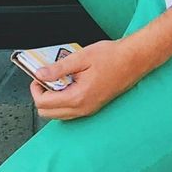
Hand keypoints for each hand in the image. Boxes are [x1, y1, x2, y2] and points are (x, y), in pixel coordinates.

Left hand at [30, 38, 149, 119]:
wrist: (135, 59)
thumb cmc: (113, 57)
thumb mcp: (82, 57)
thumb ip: (58, 68)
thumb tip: (40, 74)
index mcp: (78, 97)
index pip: (44, 103)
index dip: (36, 89)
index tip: (39, 76)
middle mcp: (83, 108)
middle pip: (48, 113)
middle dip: (42, 96)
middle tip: (46, 79)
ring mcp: (89, 109)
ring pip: (59, 114)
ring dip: (53, 100)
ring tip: (58, 80)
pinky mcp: (93, 106)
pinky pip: (70, 111)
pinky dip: (64, 100)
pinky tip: (70, 84)